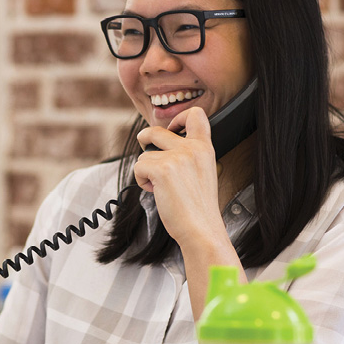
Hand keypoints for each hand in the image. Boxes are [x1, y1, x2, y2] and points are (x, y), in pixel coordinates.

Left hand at [134, 107, 226, 248]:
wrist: (201, 229)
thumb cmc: (199, 207)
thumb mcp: (203, 172)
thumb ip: (188, 156)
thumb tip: (161, 146)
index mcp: (205, 148)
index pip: (196, 115)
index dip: (178, 117)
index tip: (171, 128)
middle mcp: (192, 148)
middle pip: (157, 130)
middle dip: (144, 137)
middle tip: (144, 144)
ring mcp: (177, 157)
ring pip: (144, 154)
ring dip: (146, 171)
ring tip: (159, 187)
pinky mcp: (162, 169)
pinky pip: (138, 166)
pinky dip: (141, 180)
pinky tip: (155, 191)